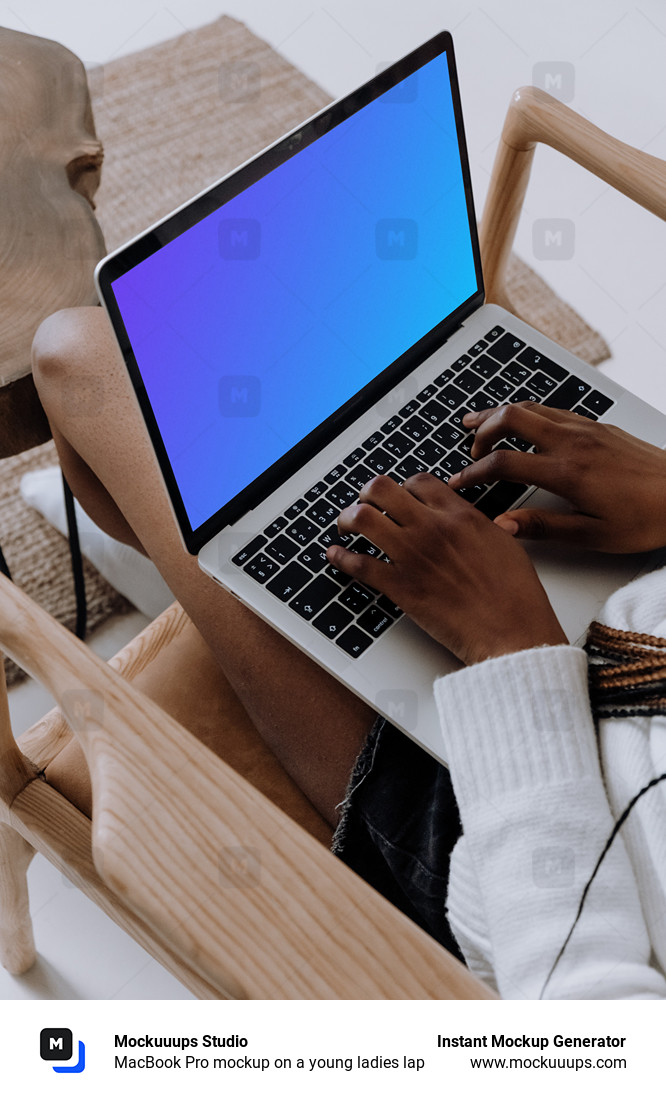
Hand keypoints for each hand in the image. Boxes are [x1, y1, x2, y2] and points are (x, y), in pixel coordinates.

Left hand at [327, 473, 566, 665]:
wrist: (511, 631)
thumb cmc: (515, 595)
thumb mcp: (505, 543)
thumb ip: (479, 525)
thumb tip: (466, 519)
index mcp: (460, 515)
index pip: (418, 481)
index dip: (402, 486)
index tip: (398, 497)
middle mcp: (432, 528)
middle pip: (381, 489)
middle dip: (366, 494)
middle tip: (363, 505)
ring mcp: (413, 556)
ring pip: (362, 519)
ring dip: (347, 519)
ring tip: (345, 527)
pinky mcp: (400, 586)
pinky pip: (359, 564)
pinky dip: (341, 558)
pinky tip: (335, 556)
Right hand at [448, 403, 665, 552]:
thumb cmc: (647, 518)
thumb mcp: (592, 536)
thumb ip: (543, 527)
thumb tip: (502, 526)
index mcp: (568, 472)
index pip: (504, 463)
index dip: (473, 473)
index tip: (458, 483)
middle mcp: (574, 442)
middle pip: (512, 417)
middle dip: (482, 430)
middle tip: (469, 450)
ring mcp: (587, 429)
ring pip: (532, 406)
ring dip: (501, 414)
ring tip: (479, 424)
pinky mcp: (599, 427)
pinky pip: (553, 410)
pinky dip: (528, 413)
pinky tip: (524, 423)